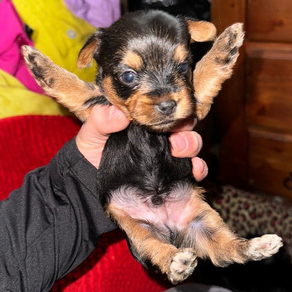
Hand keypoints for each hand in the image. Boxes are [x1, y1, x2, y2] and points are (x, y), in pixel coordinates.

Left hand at [76, 106, 207, 180]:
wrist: (92, 184)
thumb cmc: (93, 153)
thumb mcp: (91, 133)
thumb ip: (100, 120)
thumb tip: (119, 114)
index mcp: (145, 121)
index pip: (164, 108)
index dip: (170, 107)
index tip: (166, 111)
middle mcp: (161, 136)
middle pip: (184, 123)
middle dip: (184, 126)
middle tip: (172, 135)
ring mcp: (170, 156)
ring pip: (192, 143)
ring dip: (191, 144)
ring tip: (178, 151)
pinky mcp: (177, 176)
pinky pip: (196, 169)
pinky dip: (199, 168)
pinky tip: (193, 169)